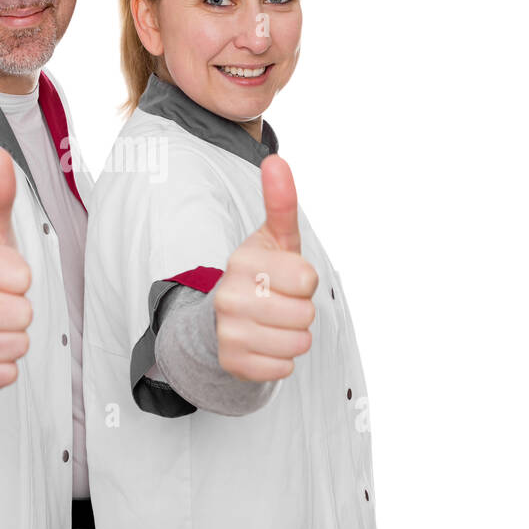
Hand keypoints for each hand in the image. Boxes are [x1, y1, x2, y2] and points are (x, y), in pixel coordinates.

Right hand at [213, 154, 317, 381]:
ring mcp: (228, 331)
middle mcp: (228, 296)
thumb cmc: (261, 275)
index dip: (304, 280)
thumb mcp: (274, 239)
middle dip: (301, 310)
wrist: (222, 320)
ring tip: (274, 324)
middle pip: (306, 313)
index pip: (307, 278)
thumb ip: (280, 202)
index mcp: (242, 262)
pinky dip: (282, 360)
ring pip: (298, 343)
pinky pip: (283, 368)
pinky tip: (265, 345)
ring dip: (294, 336)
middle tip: (279, 303)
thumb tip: (275, 159)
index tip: (285, 278)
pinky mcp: (232, 362)